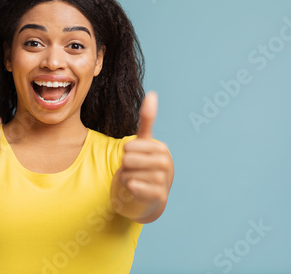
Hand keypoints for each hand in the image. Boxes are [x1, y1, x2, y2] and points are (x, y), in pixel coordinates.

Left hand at [120, 91, 173, 215]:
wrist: (146, 197)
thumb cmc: (142, 166)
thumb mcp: (143, 143)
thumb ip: (147, 120)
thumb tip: (153, 93)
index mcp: (161, 148)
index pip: (131, 146)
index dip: (126, 152)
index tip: (133, 157)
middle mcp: (166, 164)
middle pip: (129, 159)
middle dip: (125, 166)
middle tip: (133, 171)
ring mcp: (164, 181)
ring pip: (130, 174)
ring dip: (126, 178)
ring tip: (135, 180)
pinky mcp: (159, 197)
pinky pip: (136, 188)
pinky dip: (131, 188)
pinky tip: (135, 189)